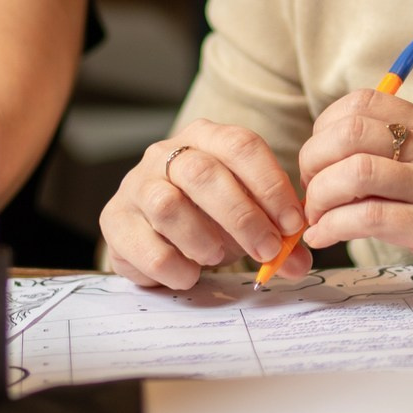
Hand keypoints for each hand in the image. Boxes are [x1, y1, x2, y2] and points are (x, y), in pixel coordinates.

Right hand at [100, 120, 306, 290]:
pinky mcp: (114, 220)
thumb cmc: (205, 217)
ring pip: (168, 205)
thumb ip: (275, 237)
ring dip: (203, 239)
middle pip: (203, 173)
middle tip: (266, 249)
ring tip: (217, 257)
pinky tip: (189, 274)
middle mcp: (165, 154)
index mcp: (205, 138)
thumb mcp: (245, 217)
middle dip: (242, 216)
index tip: (291, 224)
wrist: (148, 231)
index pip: (240, 145)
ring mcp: (136, 185)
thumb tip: (297, 262)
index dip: (270, 185)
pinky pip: (145, 245)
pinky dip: (175, 266)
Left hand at [296, 90, 412, 315]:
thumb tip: (352, 161)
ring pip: (353, 171)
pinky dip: (334, 227)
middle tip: (310, 192)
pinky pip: (370, 218)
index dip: (325, 128)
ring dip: (319, 197)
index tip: (320, 159)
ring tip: (315, 219)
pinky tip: (325, 238)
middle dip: (312, 162)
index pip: (363, 103)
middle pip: (348, 131)